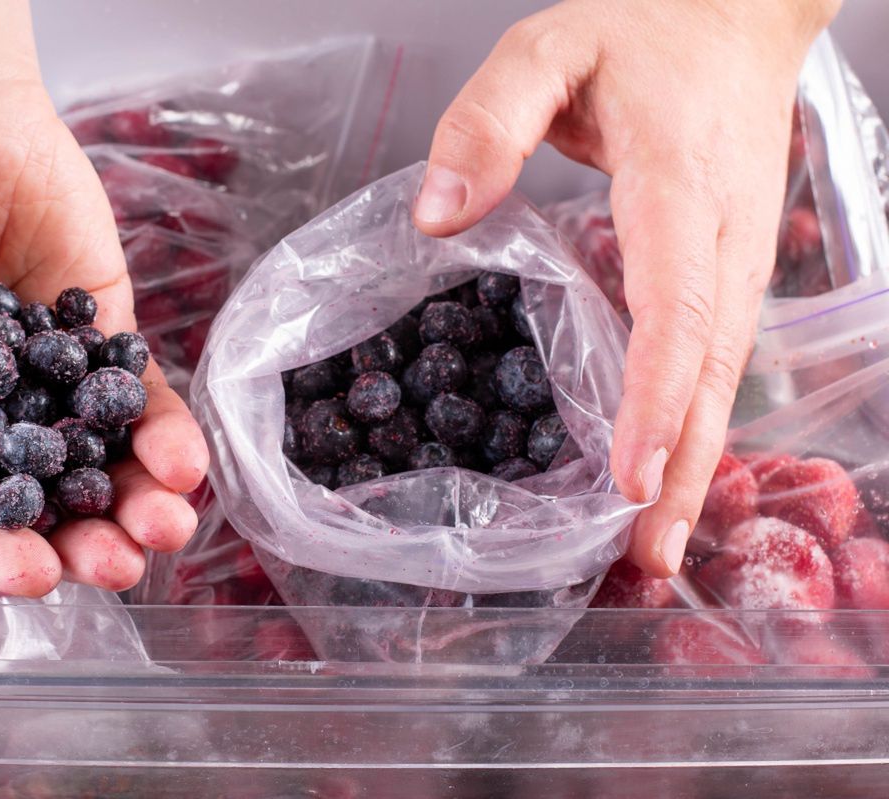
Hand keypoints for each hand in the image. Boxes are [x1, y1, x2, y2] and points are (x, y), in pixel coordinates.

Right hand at [0, 0, 207, 595]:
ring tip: (168, 528)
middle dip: (84, 542)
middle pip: (44, 504)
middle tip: (122, 565)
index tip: (36, 574)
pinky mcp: (106, 339)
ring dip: (137, 503)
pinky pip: (139, 400)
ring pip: (100, 464)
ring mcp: (53, 383)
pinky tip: (186, 465)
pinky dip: (164, 435)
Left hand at [414, 0, 838, 575]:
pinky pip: (712, 360)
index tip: (628, 479)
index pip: (675, 310)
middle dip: (680, 470)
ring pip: (721, 379)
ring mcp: (736, 260)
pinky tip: (659, 477)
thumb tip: (438, 218)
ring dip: (692, 467)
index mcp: (680, 189)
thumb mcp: (548, 47)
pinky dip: (689, 426)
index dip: (652, 399)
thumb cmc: (637, 31)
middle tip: (639, 559)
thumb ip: (487, 120)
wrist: (733, 12)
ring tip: (649, 550)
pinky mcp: (726, 272)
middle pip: (711, 371)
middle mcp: (723, 241)